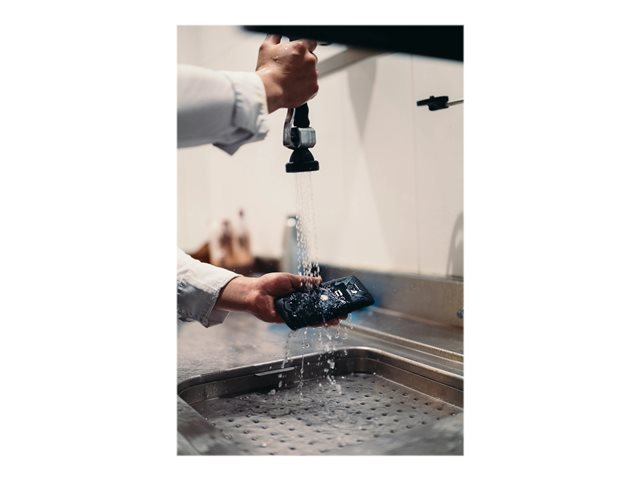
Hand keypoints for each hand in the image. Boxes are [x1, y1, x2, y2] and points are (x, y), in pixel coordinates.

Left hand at [216, 273, 340, 325]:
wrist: (254, 292)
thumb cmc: (269, 283)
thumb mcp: (290, 279)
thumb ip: (305, 281)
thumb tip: (320, 281)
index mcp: (299, 294)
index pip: (317, 298)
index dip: (328, 300)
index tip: (340, 301)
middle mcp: (298, 305)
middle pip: (317, 310)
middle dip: (330, 312)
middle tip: (343, 314)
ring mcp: (294, 313)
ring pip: (312, 318)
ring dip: (324, 319)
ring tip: (336, 320)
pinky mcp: (288, 319)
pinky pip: (302, 321)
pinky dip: (312, 321)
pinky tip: (322, 321)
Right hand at [256, 34, 318, 112]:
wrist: (270, 91)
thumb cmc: (268, 71)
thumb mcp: (266, 47)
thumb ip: (275, 36)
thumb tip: (277, 33)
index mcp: (300, 47)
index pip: (310, 41)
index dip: (304, 47)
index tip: (298, 52)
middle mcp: (310, 59)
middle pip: (311, 58)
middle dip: (303, 62)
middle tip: (290, 68)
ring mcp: (313, 74)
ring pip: (312, 72)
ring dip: (304, 74)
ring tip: (290, 79)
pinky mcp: (314, 88)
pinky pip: (312, 86)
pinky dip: (305, 87)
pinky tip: (294, 87)